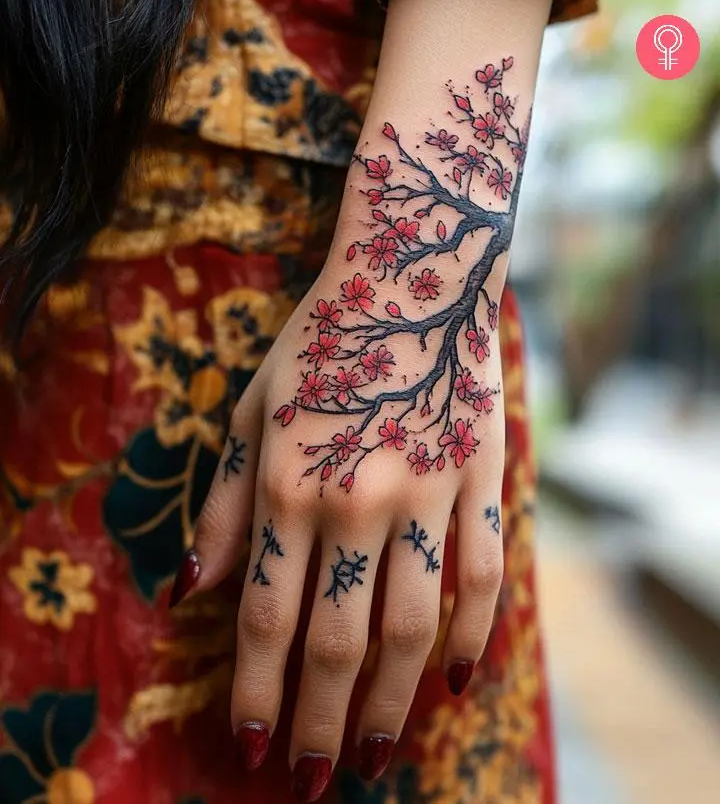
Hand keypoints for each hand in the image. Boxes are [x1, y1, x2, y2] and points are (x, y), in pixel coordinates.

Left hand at [173, 253, 504, 794]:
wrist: (412, 281)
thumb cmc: (320, 344)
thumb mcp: (252, 411)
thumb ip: (225, 504)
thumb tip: (191, 590)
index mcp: (290, 483)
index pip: (267, 616)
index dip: (256, 690)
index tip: (250, 744)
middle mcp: (357, 499)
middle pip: (337, 639)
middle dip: (317, 719)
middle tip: (309, 778)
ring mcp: (428, 493)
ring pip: (414, 626)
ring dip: (391, 702)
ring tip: (373, 751)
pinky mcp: (483, 480)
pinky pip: (484, 575)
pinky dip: (474, 635)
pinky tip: (457, 682)